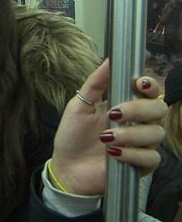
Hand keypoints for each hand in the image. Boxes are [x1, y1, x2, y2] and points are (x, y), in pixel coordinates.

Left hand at [50, 58, 166, 194]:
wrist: (66, 166)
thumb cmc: (73, 135)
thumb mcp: (79, 105)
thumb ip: (96, 83)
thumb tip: (109, 59)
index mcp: (126, 104)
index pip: (151, 90)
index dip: (150, 85)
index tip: (138, 84)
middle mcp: (138, 122)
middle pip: (159, 109)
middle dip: (138, 109)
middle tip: (114, 114)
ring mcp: (142, 143)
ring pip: (156, 133)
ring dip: (130, 134)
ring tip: (105, 138)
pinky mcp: (141, 164)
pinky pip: (151, 157)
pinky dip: (131, 154)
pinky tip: (113, 154)